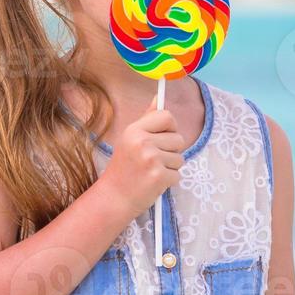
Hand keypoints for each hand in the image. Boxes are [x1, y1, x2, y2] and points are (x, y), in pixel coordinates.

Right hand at [98, 104, 185, 218]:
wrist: (114, 197)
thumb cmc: (123, 168)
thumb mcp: (130, 139)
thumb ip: (146, 119)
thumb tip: (159, 97)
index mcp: (134, 130)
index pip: (167, 116)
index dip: (170, 128)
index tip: (163, 138)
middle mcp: (142, 142)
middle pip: (179, 138)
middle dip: (171, 151)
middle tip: (153, 160)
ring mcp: (151, 159)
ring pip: (180, 158)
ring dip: (170, 167)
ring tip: (152, 172)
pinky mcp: (159, 177)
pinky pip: (178, 174)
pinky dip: (169, 181)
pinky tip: (153, 182)